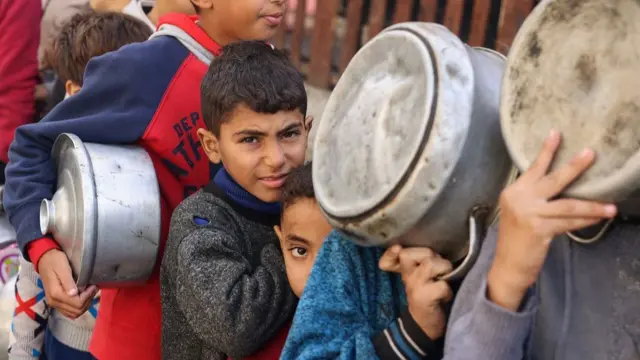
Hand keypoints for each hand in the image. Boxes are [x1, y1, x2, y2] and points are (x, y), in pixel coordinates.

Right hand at [38, 249, 97, 318]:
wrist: (44, 260)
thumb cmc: (55, 261)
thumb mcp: (63, 268)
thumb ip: (68, 281)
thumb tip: (74, 294)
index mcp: (56, 294)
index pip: (77, 303)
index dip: (88, 296)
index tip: (93, 285)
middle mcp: (54, 302)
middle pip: (77, 311)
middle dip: (88, 300)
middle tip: (93, 288)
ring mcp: (54, 304)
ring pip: (74, 314)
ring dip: (85, 305)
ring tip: (89, 292)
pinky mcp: (56, 303)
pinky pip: (69, 312)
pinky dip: (79, 307)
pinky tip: (83, 297)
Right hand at [380, 246, 452, 339]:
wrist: (425, 326)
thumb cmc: (428, 297)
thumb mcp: (421, 277)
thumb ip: (421, 262)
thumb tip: (430, 251)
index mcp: (405, 271)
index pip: (391, 256)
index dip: (391, 253)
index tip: (397, 249)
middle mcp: (406, 277)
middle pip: (413, 253)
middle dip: (431, 255)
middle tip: (438, 269)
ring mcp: (414, 286)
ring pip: (429, 264)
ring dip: (443, 268)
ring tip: (443, 279)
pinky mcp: (425, 297)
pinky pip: (442, 285)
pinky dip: (448, 291)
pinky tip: (444, 297)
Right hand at [488, 130, 616, 310]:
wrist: (507, 266)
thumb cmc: (516, 239)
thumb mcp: (519, 213)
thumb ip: (534, 199)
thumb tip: (562, 187)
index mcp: (513, 192)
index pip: (533, 168)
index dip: (546, 151)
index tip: (556, 133)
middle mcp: (519, 199)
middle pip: (552, 179)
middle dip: (574, 167)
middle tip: (590, 153)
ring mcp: (529, 214)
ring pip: (568, 205)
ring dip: (592, 205)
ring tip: (610, 205)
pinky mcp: (539, 229)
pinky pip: (569, 223)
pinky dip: (586, 221)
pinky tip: (599, 218)